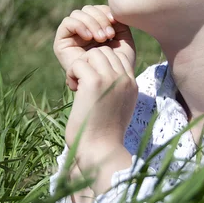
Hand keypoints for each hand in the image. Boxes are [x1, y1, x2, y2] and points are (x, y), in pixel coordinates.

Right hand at [53, 5, 135, 88]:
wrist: (106, 87)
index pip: (99, 9)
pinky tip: (89, 37)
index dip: (107, 12)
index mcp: (97, 28)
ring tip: (102, 38)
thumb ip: (121, 25)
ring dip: (92, 23)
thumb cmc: (117, 68)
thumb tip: (114, 10)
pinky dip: (80, 25)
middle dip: (100, 18)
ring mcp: (72, 36)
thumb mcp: (124, 44)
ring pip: (79, 13)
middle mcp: (84, 30)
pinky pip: (67, 22)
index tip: (116, 23)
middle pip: (89, 9)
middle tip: (109, 35)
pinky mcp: (61, 42)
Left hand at [64, 46, 137, 163]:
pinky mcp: (94, 82)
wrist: (101, 151)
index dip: (102, 63)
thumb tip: (101, 73)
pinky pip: (79, 63)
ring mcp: (111, 79)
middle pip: (105, 51)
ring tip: (77, 85)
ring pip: (92, 53)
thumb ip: (115, 89)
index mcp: (132, 84)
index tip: (92, 81)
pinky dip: (71, 73)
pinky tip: (72, 88)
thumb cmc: (104, 135)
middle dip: (89, 62)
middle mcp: (125, 79)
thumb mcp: (118, 107)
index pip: (119, 56)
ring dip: (80, 66)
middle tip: (82, 82)